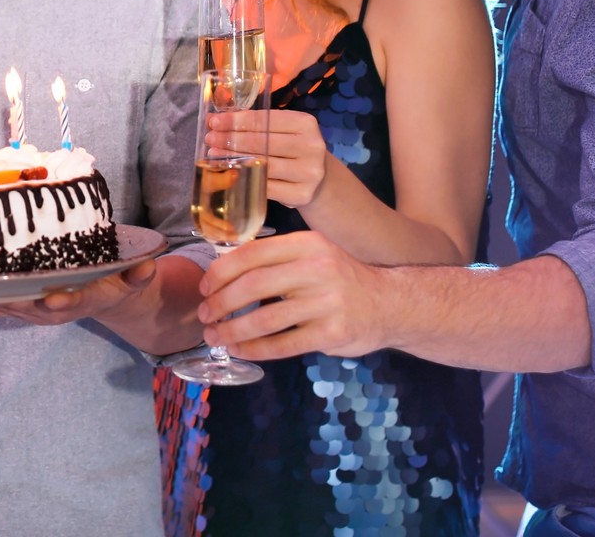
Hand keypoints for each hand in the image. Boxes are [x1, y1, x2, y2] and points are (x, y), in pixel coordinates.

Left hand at [0, 258, 156, 324]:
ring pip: (7, 307)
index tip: (52, 299)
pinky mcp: (21, 306)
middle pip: (30, 308)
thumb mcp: (132, 278)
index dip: (64, 301)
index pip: (73, 302)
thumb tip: (148, 266)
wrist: (105, 297)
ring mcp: (36, 310)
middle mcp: (56, 309)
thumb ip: (139, 274)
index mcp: (83, 299)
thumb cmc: (116, 281)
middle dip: (10, 301)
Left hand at [199, 232, 388, 360]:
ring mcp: (327, 302)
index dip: (221, 271)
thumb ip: (277, 259)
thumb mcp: (314, 254)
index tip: (204, 287)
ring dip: (232, 330)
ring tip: (215, 336)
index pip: (252, 254)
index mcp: (306, 244)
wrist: (391, 304)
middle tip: (204, 315)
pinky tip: (240, 350)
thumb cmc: (340, 279)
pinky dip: (255, 349)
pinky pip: (283, 344)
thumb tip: (223, 272)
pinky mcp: (332, 333)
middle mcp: (317, 269)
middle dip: (221, 303)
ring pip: (265, 319)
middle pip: (253, 286)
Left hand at [205, 108, 329, 209]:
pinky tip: (229, 173)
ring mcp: (308, 172)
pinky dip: (245, 179)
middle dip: (231, 139)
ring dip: (234, 159)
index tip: (214, 121)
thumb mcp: (284, 131)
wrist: (319, 180)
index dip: (237, 121)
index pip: (265, 120)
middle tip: (210, 138)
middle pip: (262, 142)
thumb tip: (217, 120)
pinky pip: (266, 187)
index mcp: (306, 124)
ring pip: (262, 164)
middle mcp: (311, 146)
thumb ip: (258, 125)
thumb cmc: (293, 149)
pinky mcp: (301, 194)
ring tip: (214, 153)